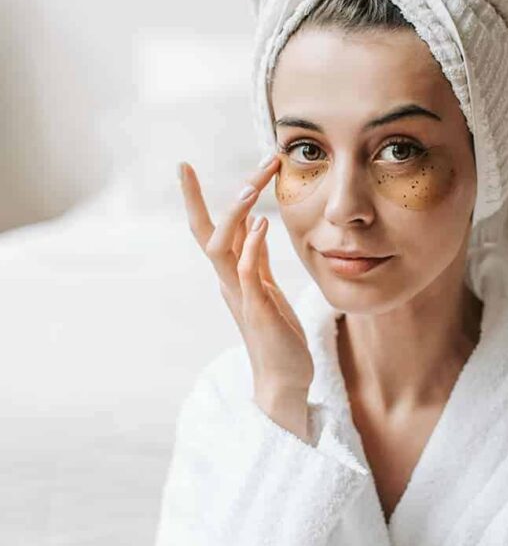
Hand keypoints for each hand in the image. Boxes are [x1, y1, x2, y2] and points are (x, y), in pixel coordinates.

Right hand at [178, 156, 313, 438]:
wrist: (284, 378)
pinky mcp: (258, 309)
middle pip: (204, 233)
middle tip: (185, 167)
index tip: (184, 167)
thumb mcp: (266, 287)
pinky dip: (253, 246)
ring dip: (232, 216)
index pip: (209, 229)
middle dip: (194, 199)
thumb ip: (256, 258)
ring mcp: (240, 295)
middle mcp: (228, 281)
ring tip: (248, 187)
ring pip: (221, 248)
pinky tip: (263, 224)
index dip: (195, 199)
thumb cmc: (277, 333)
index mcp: (230, 274)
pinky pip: (250, 273)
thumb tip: (253, 225)